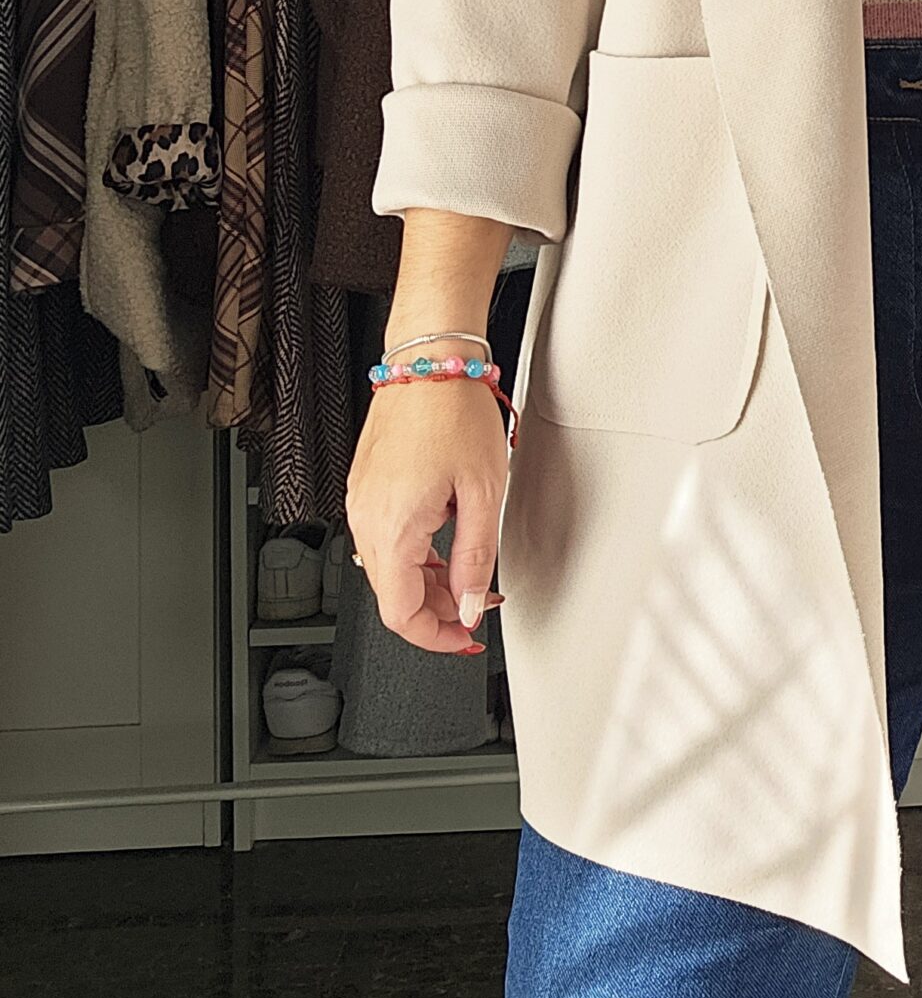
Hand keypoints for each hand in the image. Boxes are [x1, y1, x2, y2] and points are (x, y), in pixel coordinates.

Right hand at [345, 375, 507, 653]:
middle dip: (438, 608)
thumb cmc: (454, 410)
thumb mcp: (484, 492)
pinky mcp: (366, 486)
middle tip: (479, 601)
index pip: (400, 614)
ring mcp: (361, 501)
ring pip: (389, 568)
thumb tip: (469, 605)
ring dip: (429, 580)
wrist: (430, 359)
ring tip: (470, 570)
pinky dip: (415, 551)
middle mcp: (366, 518)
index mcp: (392, 528)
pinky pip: (385, 537)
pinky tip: (446, 539)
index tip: (464, 637)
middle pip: (393, 595)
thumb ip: (476, 558)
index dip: (436, 636)